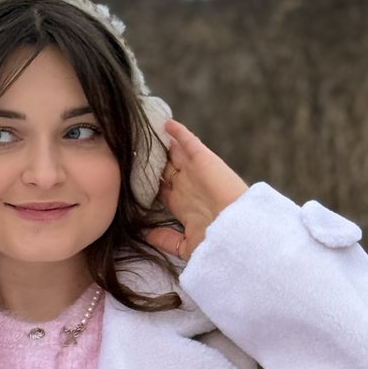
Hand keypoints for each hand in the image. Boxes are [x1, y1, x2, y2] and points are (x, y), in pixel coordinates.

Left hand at [143, 119, 248, 262]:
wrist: (236, 231)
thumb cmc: (215, 242)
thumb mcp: (186, 245)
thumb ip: (165, 239)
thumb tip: (145, 235)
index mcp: (182, 204)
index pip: (160, 188)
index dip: (147, 181)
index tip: (131, 175)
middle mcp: (186, 185)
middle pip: (164, 168)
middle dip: (151, 160)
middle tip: (133, 149)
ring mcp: (194, 171)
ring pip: (174, 152)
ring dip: (162, 144)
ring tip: (145, 132)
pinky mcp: (203, 160)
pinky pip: (188, 141)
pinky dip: (178, 132)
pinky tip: (165, 123)